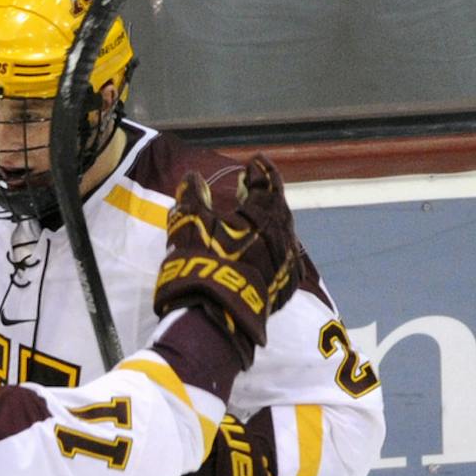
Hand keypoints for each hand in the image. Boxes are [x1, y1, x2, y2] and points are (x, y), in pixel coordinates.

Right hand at [152, 156, 298, 360]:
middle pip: (278, 209)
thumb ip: (192, 195)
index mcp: (266, 214)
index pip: (268, 183)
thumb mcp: (189, 221)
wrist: (214, 314)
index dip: (260, 171)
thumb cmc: (202, 260)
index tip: (254, 161)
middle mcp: (284, 236)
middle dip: (265, 196)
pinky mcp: (283, 288)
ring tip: (253, 219)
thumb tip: (192, 177)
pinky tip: (259, 252)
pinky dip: (271, 249)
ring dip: (268, 224)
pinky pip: (281, 260)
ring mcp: (286, 264)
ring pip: (281, 235)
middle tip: (252, 187)